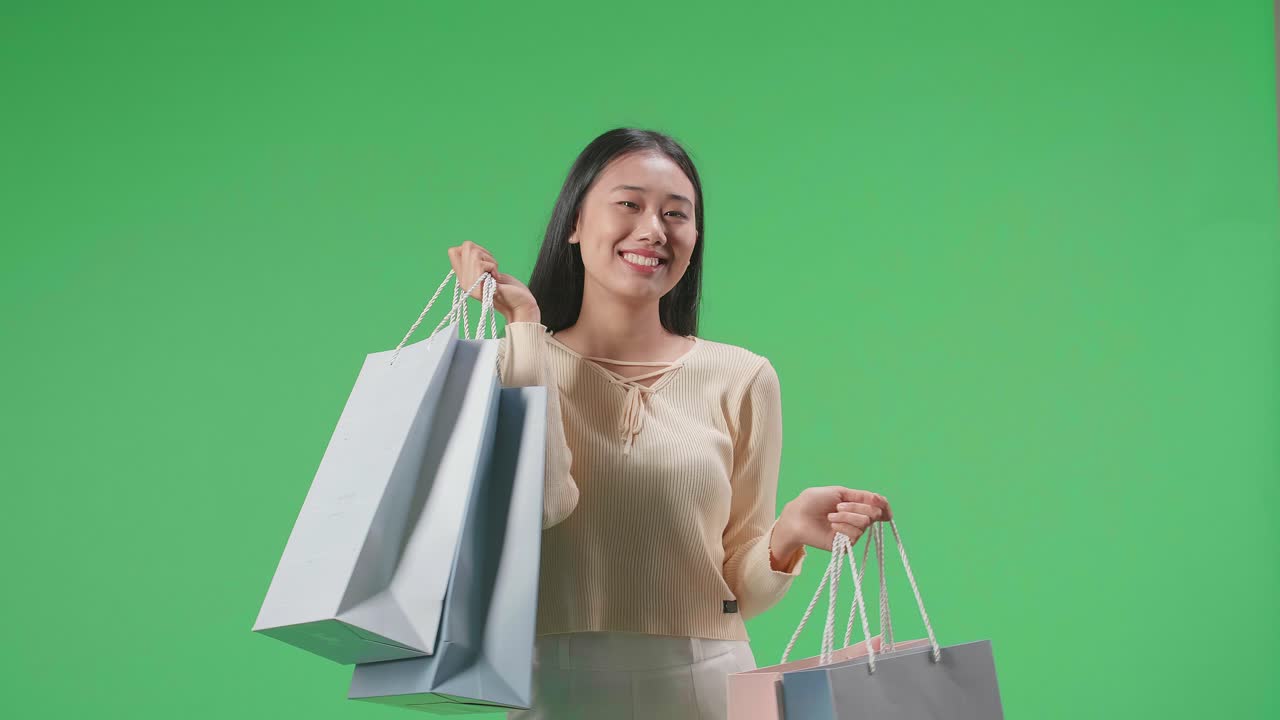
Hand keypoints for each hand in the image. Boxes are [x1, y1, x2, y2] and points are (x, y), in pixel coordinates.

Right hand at [446, 240, 539, 323]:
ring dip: (489, 260)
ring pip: (473, 252)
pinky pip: (481, 263)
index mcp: (465, 278)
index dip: (469, 248)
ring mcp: (470, 284)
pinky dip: (493, 266)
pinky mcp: (478, 284)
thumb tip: (467, 246)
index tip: (482, 260)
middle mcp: (464, 282)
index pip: (452, 251)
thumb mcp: (491, 272)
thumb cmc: (509, 289)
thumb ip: (478, 262)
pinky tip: (496, 278)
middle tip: (491, 267)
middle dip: (483, 251)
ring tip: (494, 273)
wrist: (519, 306)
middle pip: (466, 246)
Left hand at [771, 487, 892, 564]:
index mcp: (856, 505)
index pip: (879, 506)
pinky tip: (832, 525)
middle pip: (874, 513)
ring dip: (847, 516)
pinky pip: (855, 534)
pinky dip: (843, 526)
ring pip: (865, 522)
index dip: (883, 504)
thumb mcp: (839, 492)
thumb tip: (880, 500)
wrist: (798, 515)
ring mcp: (852, 532)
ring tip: (831, 515)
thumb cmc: (814, 501)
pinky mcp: (846, 545)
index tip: (878, 501)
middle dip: (856, 507)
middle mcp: (857, 519)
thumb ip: (861, 496)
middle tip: (839, 506)